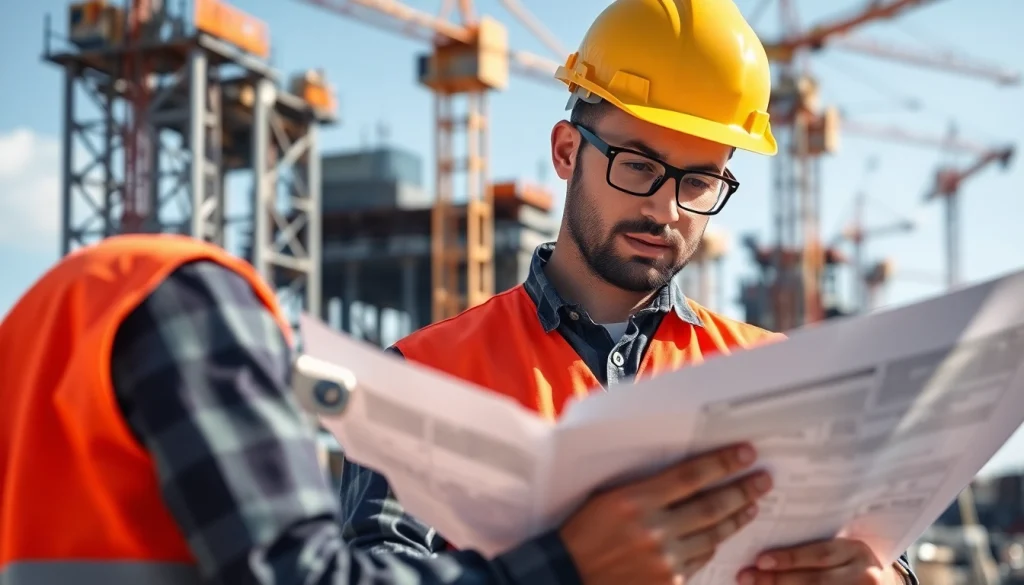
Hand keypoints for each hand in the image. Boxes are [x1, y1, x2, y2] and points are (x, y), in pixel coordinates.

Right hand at [559, 443, 771, 584]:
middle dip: (742, 490)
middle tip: (762, 480)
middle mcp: (654, 530)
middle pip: (712, 506)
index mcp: (635, 500)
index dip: (723, 463)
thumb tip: (685, 475)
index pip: (691, 476)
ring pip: (713, 535)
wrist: (569, 575)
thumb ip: (646, 488)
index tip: (745, 454)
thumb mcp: (608, 498)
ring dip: (735, 519)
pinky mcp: (669, 584)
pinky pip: (700, 561)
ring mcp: (664, 560)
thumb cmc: (583, 533)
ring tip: (750, 506)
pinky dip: (714, 546)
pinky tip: (722, 536)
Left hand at [737, 537, 903, 584]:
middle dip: (778, 580)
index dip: (789, 558)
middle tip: (747, 577)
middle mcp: (863, 575)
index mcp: (856, 550)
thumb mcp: (842, 547)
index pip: (820, 555)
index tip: (759, 560)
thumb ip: (815, 542)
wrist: (885, 584)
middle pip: (815, 581)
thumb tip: (768, 535)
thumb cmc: (851, 560)